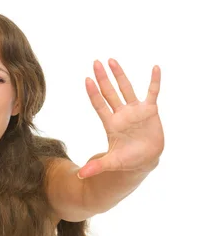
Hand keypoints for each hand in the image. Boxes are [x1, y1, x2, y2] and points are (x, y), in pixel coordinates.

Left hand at [78, 59, 164, 178]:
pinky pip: (152, 93)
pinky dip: (154, 81)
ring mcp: (135, 111)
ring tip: (112, 60)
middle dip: (103, 78)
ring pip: (126, 89)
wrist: (144, 160)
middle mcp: (121, 114)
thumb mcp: (112, 163)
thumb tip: (80, 175)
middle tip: (95, 62)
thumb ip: (97, 166)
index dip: (94, 93)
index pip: (100, 105)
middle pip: (110, 93)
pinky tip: (155, 68)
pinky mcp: (150, 111)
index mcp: (111, 124)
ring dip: (120, 75)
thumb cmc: (126, 160)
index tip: (87, 79)